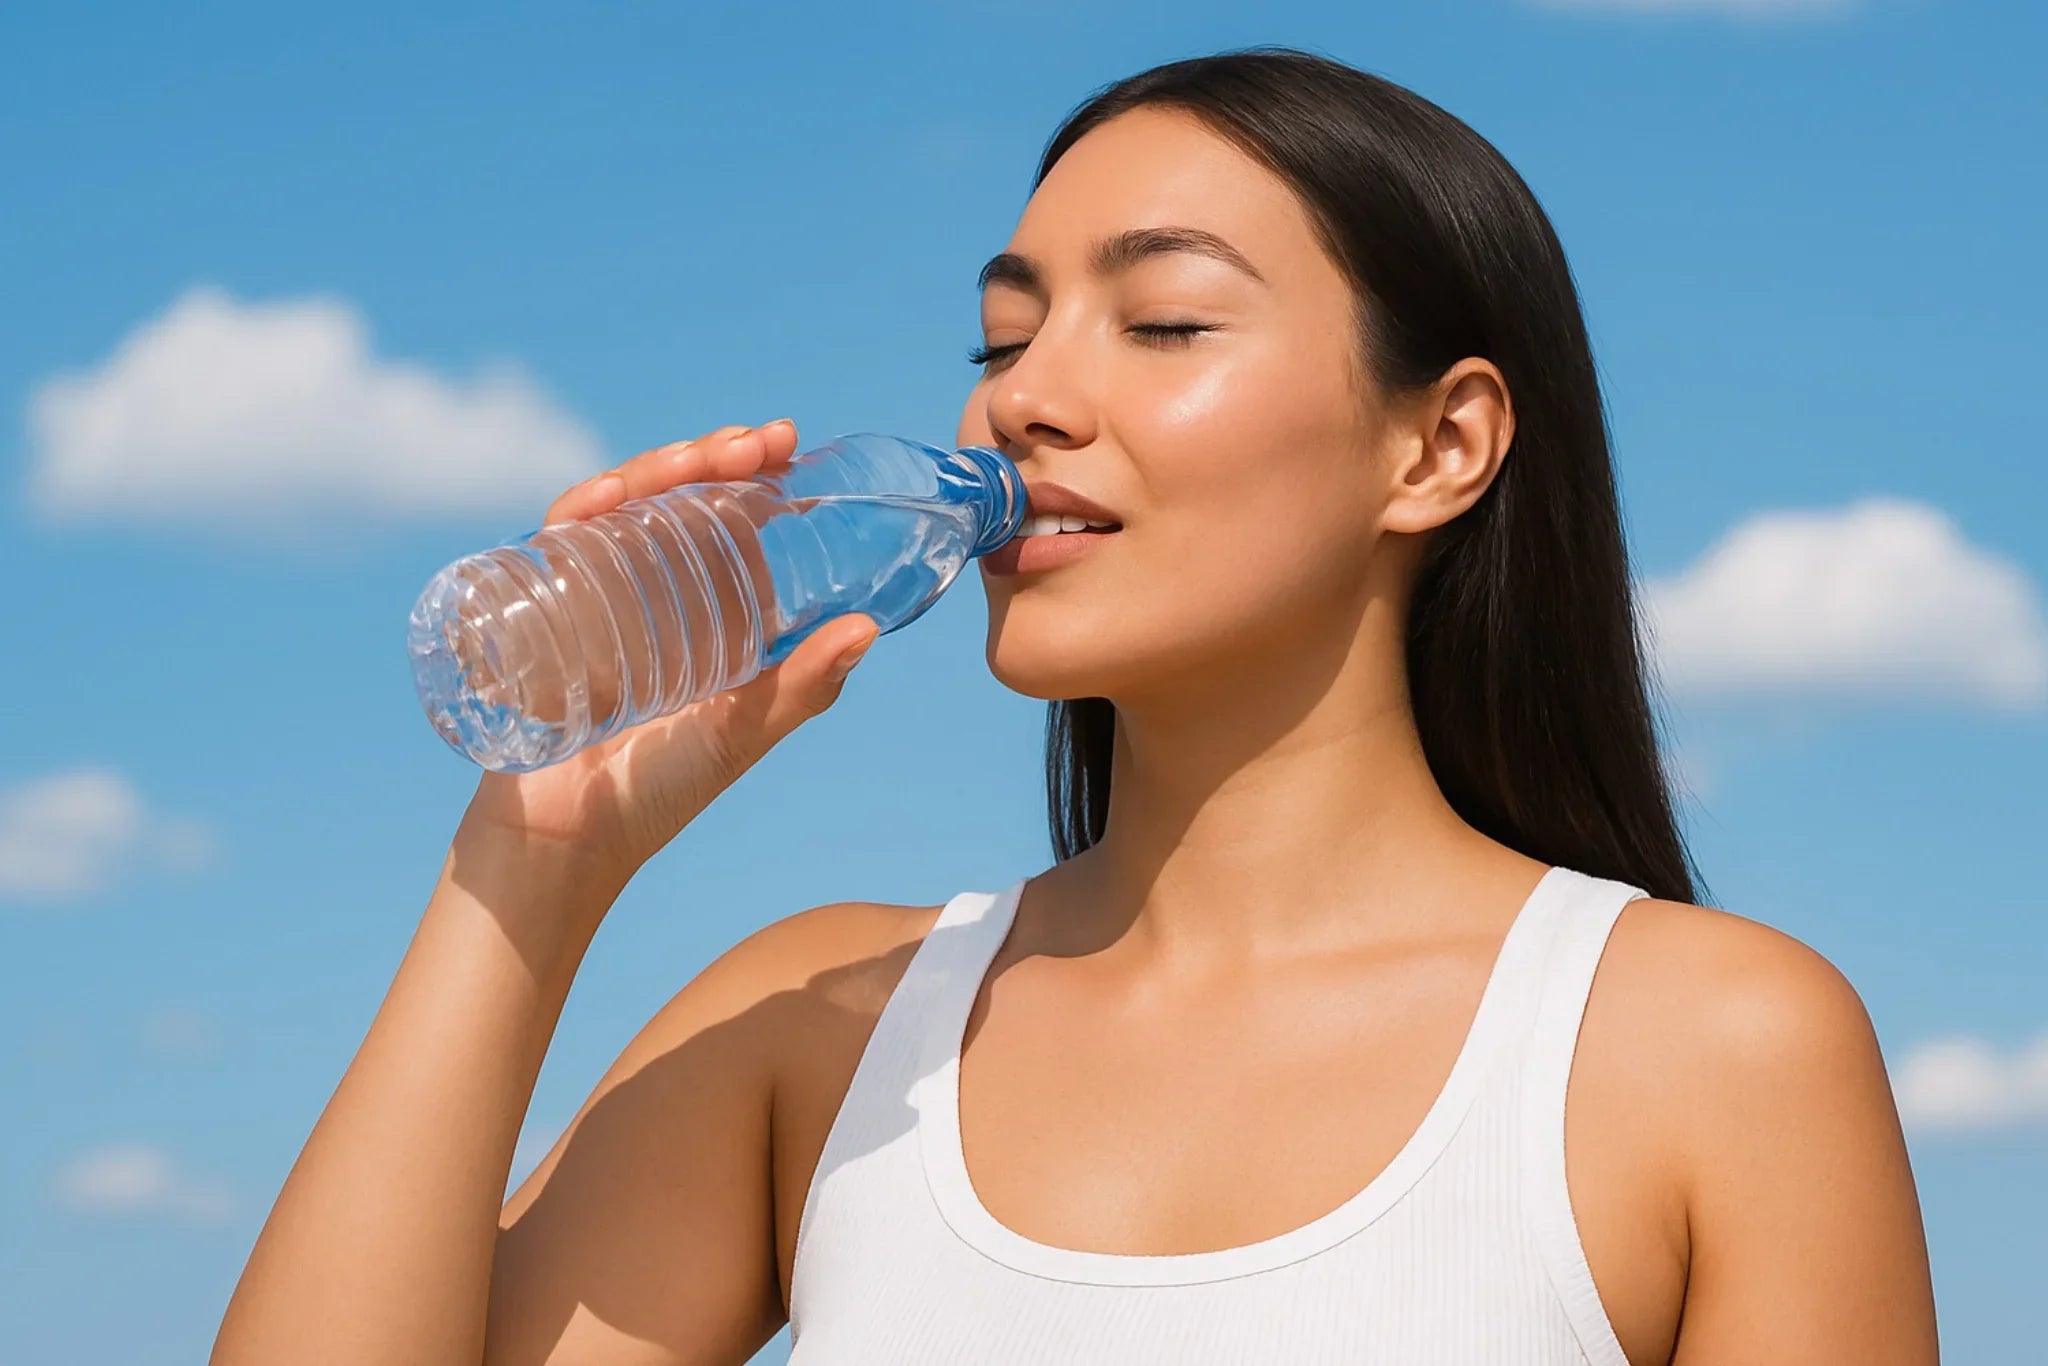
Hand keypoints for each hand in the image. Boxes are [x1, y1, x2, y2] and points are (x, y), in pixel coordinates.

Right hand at [456, 420, 877, 888]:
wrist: (565, 844)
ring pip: (623, 505)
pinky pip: (556, 542)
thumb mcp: (743, 732)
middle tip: (761, 441)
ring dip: (659, 468)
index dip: (755, 474)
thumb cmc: (658, 792)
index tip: (787, 443)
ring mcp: (590, 592)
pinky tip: (608, 498)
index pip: (728, 519)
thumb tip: (868, 628)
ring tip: (702, 458)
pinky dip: (579, 512)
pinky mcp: (537, 607)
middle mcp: (646, 589)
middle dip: (715, 457)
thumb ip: (804, 687)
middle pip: (677, 497)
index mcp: (701, 608)